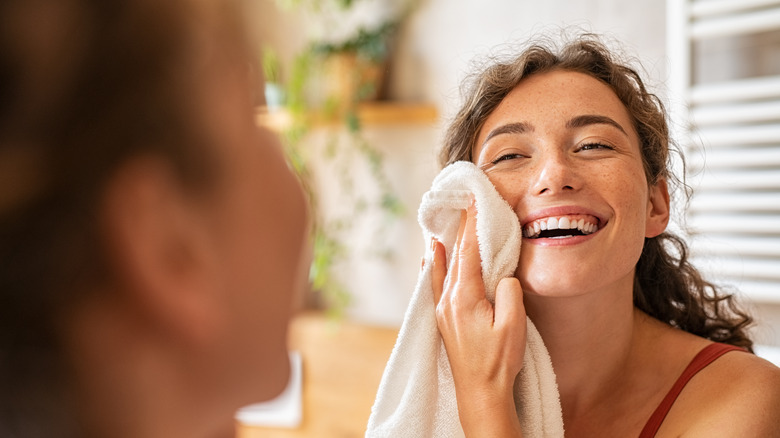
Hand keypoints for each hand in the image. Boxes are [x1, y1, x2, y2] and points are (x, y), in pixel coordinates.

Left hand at [431, 200, 525, 436]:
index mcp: (464, 297)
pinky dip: (434, 266)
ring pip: (444, 268)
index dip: (473, 225)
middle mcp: (448, 300)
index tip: (475, 202)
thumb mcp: (514, 325)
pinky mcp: (444, 320)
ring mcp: (443, 311)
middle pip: (455, 256)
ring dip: (448, 244)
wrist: (480, 393)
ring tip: (446, 221)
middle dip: (461, 229)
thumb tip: (503, 275)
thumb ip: (509, 293)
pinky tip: (430, 256)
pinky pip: (435, 284)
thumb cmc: (499, 362)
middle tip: (465, 203)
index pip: (468, 252)